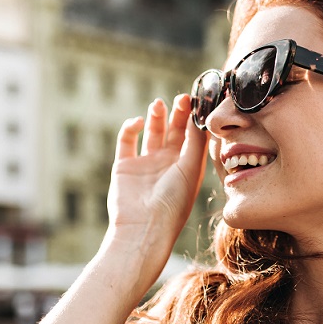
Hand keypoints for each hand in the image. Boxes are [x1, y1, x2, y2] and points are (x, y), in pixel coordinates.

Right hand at [106, 95, 207, 259]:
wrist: (143, 226)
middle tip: (181, 97)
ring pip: (152, 133)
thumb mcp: (189, 169)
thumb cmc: (173, 202)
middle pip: (173, 131)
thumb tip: (197, 114)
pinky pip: (127, 140)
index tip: (198, 100)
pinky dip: (131, 127)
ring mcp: (146, 164)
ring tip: (159, 103)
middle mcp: (168, 164)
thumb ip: (194, 141)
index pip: (192, 136)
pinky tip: (139, 122)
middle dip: (177, 114)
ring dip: (156, 116)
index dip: (194, 118)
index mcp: (187, 167)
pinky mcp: (124, 166)